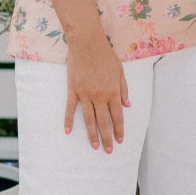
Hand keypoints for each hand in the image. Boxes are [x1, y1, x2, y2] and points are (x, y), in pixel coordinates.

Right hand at [65, 35, 129, 152]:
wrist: (87, 43)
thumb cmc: (105, 56)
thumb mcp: (120, 71)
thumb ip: (124, 90)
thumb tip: (127, 106)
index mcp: (113, 92)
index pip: (117, 117)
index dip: (119, 130)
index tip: (120, 140)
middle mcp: (100, 96)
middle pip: (104, 122)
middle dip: (107, 138)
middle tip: (108, 151)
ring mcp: (85, 95)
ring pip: (88, 120)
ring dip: (92, 134)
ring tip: (94, 146)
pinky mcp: (73, 90)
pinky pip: (70, 109)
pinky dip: (68, 121)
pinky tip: (68, 132)